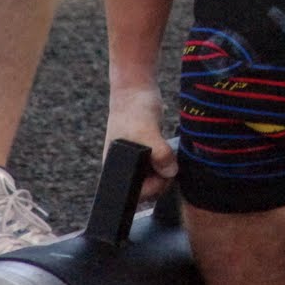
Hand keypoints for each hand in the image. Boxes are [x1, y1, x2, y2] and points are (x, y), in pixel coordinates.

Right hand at [105, 85, 177, 202]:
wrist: (137, 89)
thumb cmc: (134, 109)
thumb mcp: (146, 131)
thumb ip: (158, 153)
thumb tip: (170, 172)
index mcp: (115, 168)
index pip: (134, 195)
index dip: (152, 188)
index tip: (164, 173)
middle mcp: (124, 168)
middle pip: (147, 190)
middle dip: (161, 179)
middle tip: (169, 163)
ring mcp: (136, 161)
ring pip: (155, 178)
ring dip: (166, 170)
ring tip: (168, 153)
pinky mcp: (147, 154)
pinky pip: (159, 167)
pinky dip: (167, 162)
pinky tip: (168, 149)